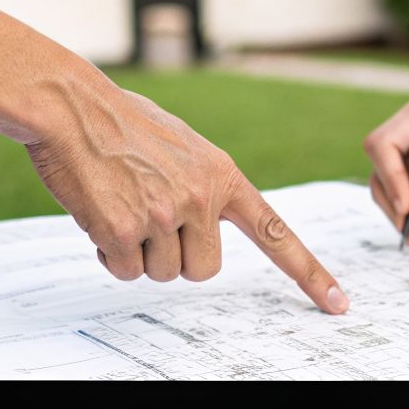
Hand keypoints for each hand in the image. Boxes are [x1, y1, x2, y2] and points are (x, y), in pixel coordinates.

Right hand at [26, 85, 348, 312]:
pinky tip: (99, 214)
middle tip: (149, 219)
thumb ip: (204, 183)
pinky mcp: (122, 229)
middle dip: (177, 257)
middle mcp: (200, 197)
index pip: (275, 232)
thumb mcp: (183, 145)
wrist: (71, 106)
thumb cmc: (122, 123)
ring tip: (121, 206)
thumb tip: (204, 220)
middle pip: (205, 270)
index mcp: (223, 176)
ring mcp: (163, 214)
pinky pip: (124, 271)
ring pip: (162, 274)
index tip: (338, 303)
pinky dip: (109, 255)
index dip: (308, 272)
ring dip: (139, 254)